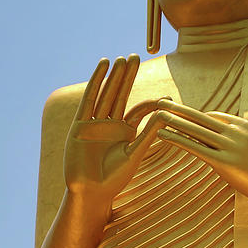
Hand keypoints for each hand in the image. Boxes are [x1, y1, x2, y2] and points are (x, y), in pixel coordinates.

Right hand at [64, 55, 164, 202]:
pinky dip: (96, 82)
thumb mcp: (135, 154)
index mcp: (126, 132)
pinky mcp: (80, 124)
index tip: (167, 97)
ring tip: (122, 58)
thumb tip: (165, 113)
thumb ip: (148, 133)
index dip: (152, 103)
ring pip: (106, 94)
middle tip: (136, 56)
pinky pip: (89, 99)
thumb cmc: (115, 178)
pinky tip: (102, 67)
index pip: (139, 110)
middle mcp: (110, 124)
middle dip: (128, 76)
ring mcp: (95, 123)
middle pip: (121, 94)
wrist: (91, 192)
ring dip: (114, 76)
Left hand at [155, 99, 247, 216]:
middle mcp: (237, 132)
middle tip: (162, 102)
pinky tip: (163, 135)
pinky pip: (196, 147)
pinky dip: (177, 139)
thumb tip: (242, 140)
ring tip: (157, 114)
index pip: (216, 117)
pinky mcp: (225, 163)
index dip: (197, 117)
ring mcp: (231, 146)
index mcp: (246, 126)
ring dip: (174, 121)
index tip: (182, 114)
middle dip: (180, 110)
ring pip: (196, 130)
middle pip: (202, 118)